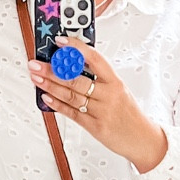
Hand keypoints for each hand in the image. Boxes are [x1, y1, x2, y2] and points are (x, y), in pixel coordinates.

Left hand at [29, 42, 169, 173]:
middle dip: (52, 70)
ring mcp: (102, 111)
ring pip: (71, 95)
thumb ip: (99, 79)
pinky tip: (46, 97)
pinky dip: (57, 105)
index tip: (60, 41)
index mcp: (115, 81)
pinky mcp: (96, 127)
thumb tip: (72, 66)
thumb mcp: (119, 91)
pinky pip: (73, 113)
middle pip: (76, 79)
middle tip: (36, 63)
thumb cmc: (129, 113)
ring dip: (50, 86)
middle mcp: (109, 95)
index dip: (76, 48)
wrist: (143, 138)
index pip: (94, 58)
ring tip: (36, 77)